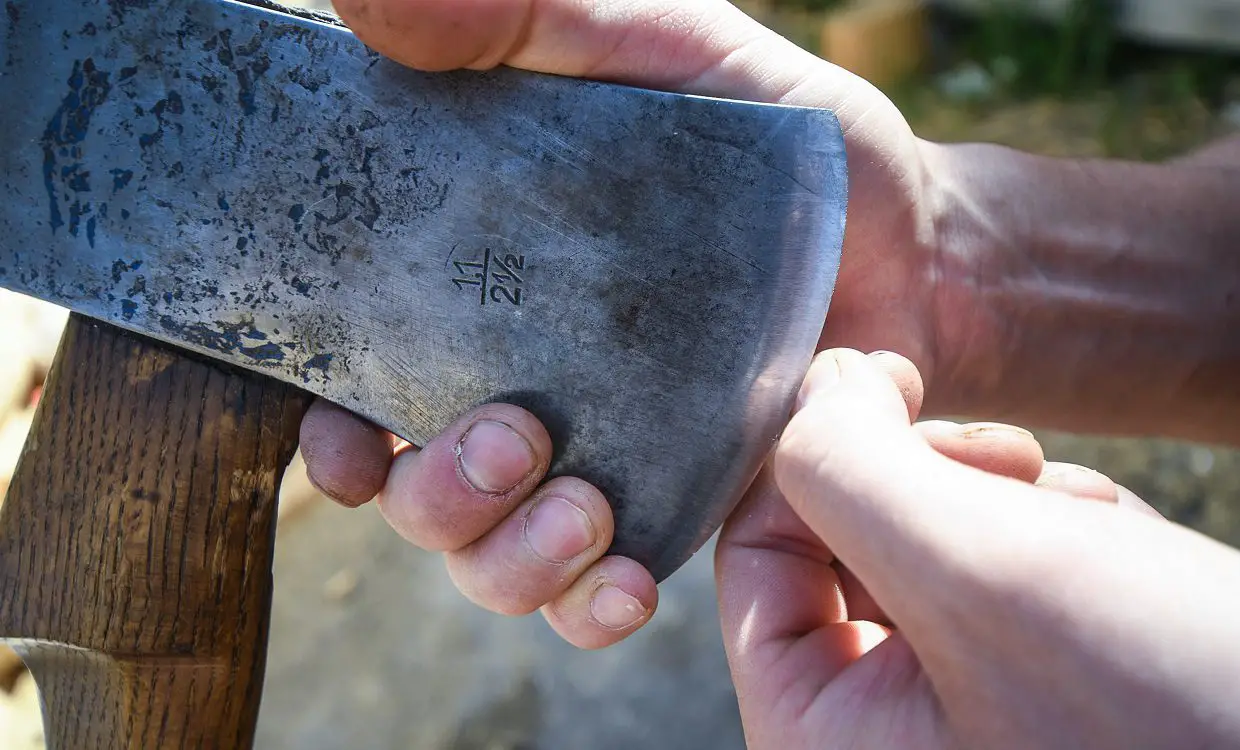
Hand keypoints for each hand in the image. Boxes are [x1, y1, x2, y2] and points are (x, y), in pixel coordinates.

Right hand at [300, 0, 952, 645]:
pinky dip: (591, 607)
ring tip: (584, 510)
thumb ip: (529, 22)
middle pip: (416, 496)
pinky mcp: (669, 511)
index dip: (330, 430)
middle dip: (437, 498)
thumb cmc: (776, 138)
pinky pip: (594, 597)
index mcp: (484, 292)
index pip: (360, 382)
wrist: (910, 240)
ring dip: (509, 561)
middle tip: (515, 440)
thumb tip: (366, 5)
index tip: (350, 438)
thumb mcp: (658, 51)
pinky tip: (627, 584)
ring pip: (490, 563)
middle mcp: (519, 388)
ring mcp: (593, 460)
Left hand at [716, 349, 1239, 748]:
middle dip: (932, 484)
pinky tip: (1123, 557)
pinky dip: (1064, 541)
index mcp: (822, 744)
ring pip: (937, 551)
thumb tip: (817, 387)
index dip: (809, 454)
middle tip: (1014, 469)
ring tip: (1091, 533)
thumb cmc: (1172, 710)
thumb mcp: (982, 571)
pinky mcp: (1046, 697)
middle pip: (845, 548)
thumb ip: (853, 469)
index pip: (752, 560)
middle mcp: (881, 741)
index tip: (885, 382)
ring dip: (1011, 509)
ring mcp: (968, 719)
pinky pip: (1013, 580)